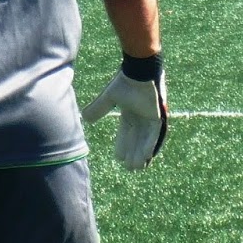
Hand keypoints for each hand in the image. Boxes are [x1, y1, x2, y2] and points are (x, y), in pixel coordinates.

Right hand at [83, 57, 167, 171]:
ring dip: (141, 155)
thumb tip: (84, 118)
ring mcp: (151, 118)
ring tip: (137, 168)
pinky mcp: (158, 118)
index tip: (118, 158)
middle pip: (136, 140)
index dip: (122, 146)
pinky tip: (147, 157)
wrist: (138, 73)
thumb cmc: (124, 82)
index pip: (125, 133)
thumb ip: (98, 109)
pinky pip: (154, 136)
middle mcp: (141, 118)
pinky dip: (150, 146)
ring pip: (145, 141)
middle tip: (129, 169)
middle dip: (132, 154)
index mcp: (130, 113)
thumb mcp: (108, 98)